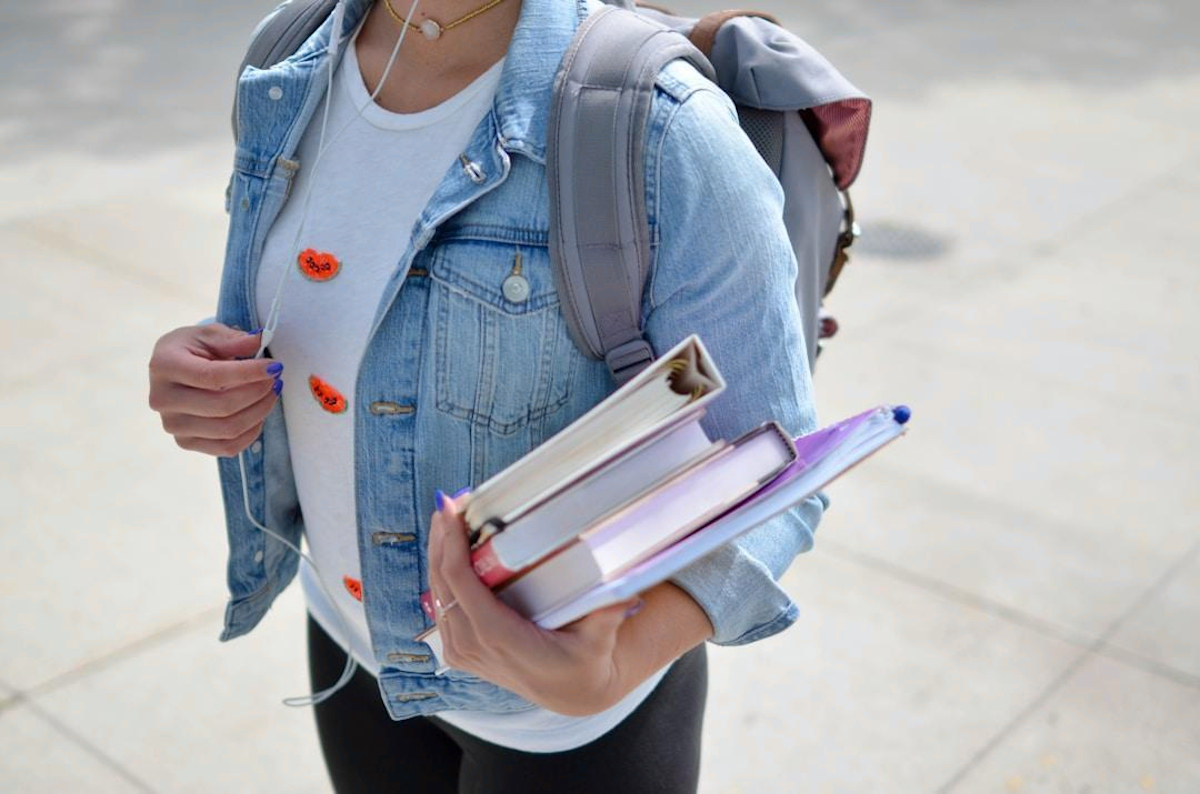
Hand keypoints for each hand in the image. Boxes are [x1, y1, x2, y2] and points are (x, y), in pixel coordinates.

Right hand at [148, 323, 282, 456]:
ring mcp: (173, 425)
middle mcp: (163, 399)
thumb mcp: (209, 334)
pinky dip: (251, 432)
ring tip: (271, 394)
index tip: (274, 366)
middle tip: (275, 379)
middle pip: (222, 406)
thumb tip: (260, 341)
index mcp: (164, 366)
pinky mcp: (185, 442)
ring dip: (259, 412)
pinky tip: (258, 414)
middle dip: (258, 392)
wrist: (173, 370)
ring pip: (228, 429)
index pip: (212, 376)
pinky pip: (227, 447)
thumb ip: (234, 339)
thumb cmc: (192, 349)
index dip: (248, 373)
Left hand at [427, 493, 641, 716]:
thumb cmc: (585, 661)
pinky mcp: (460, 651)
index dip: (451, 545)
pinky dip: (441, 574)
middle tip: (448, 502)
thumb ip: (607, 616)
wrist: (572, 692)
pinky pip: (441, 606)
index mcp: (499, 638)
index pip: (460, 584)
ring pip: (436, 593)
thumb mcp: (599, 641)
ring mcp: (462, 651)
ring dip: (438, 553)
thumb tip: (625, 593)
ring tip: (446, 517)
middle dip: (441, 539)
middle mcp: (473, 646)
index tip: (451, 510)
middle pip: (442, 582)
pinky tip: (447, 549)